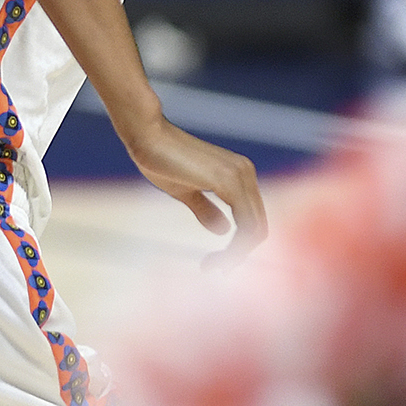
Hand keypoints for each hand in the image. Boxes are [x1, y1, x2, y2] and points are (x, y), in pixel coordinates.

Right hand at [121, 117, 265, 267]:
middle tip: (213, 269)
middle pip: (259, 226)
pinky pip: (246, 224)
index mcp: (238, 175)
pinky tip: (218, 257)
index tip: (216, 262)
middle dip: (239, 254)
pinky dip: (236, 246)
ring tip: (213, 267)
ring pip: (255, 229)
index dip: (239, 245)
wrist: (146, 135)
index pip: (253, 218)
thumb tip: (224, 231)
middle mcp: (246, 173)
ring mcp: (241, 176)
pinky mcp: (230, 181)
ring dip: (237, 255)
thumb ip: (205, 209)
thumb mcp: (184, 192)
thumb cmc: (159, 158)